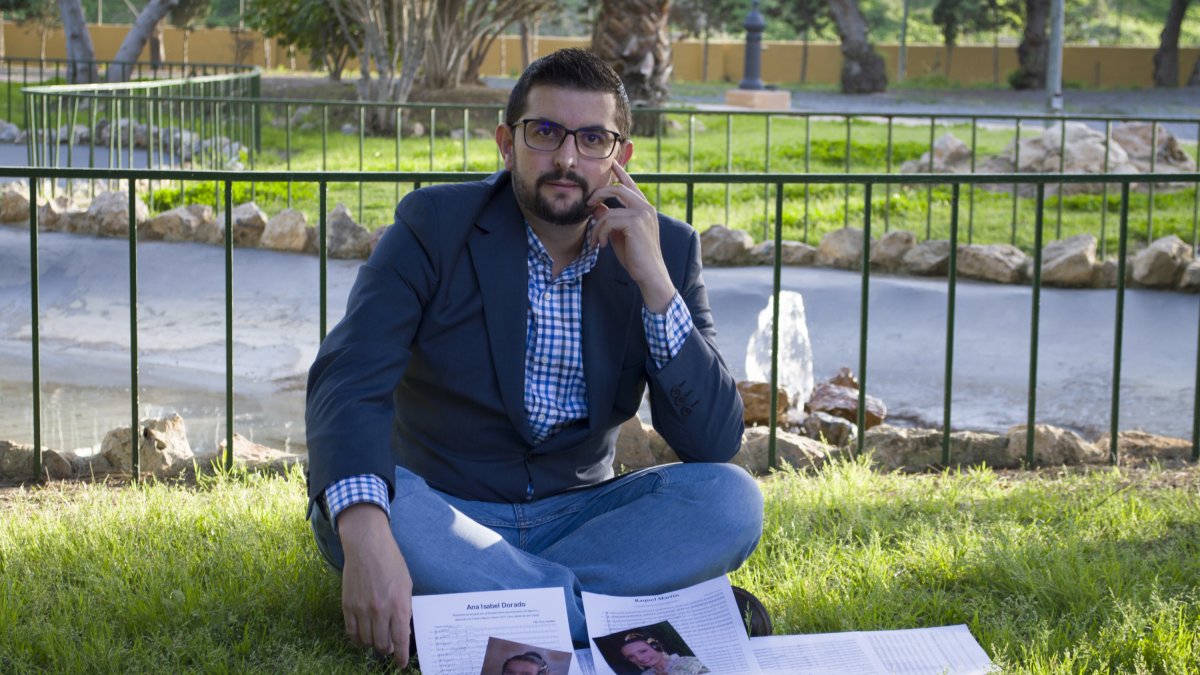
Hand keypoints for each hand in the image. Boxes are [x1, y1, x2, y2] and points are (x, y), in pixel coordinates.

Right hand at [337, 504, 412, 666]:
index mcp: (399, 604)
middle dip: (387, 650)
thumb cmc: (391, 562)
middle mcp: (380, 610)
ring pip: (366, 641)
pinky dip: (357, 638)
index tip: (401, 663)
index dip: (401, 656)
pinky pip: (351, 632)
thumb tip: (402, 630)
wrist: (367, 546)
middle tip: (389, 648)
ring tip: (376, 641)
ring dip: (372, 644)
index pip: (400, 640)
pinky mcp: (348, 606)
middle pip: (382, 644)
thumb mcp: (406, 585)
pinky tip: (362, 637)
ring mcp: (362, 609)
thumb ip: (404, 608)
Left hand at [587, 162, 674, 312]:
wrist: (649, 273)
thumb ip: (609, 220)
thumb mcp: (618, 235)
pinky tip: (602, 245)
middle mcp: (645, 207)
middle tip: (587, 204)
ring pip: (609, 208)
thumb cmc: (636, 257)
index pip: (631, 185)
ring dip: (597, 226)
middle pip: (617, 188)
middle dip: (598, 194)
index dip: (621, 173)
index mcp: (644, 209)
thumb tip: (596, 208)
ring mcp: (642, 213)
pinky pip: (608, 220)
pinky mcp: (636, 222)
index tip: (612, 163)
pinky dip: (601, 233)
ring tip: (596, 241)